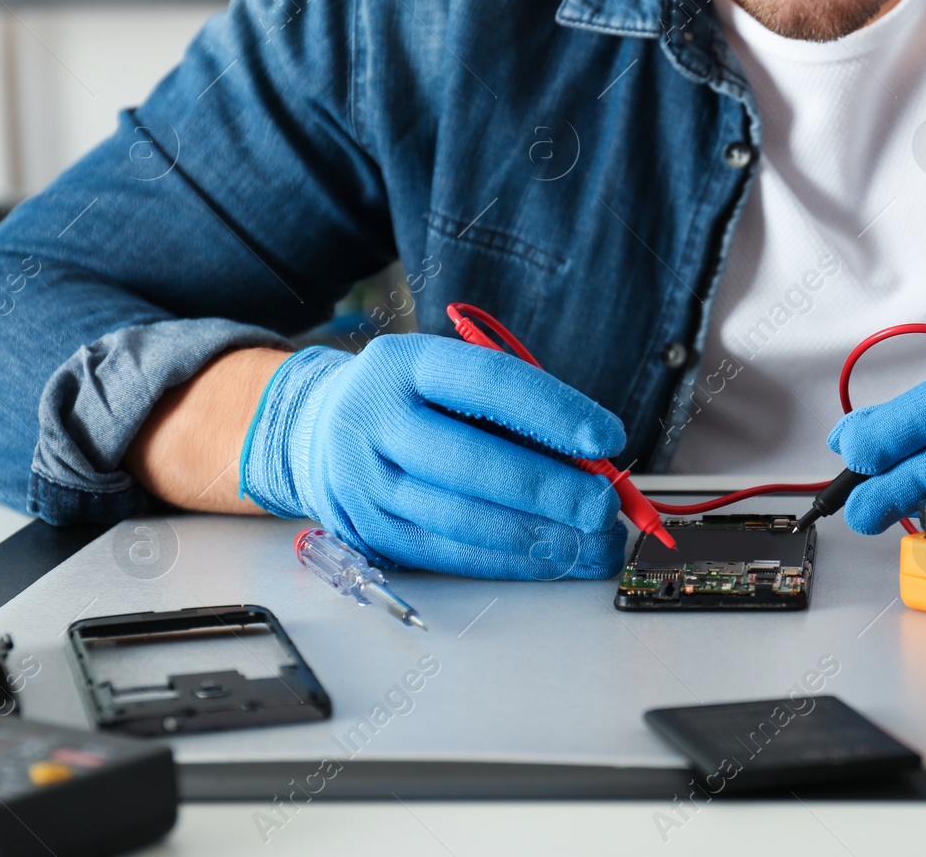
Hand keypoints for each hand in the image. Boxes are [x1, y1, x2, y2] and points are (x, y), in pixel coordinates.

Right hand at [239, 334, 627, 578]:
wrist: (318, 428)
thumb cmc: (412, 399)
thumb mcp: (451, 377)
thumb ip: (514, 411)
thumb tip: (592, 461)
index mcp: (403, 364)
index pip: (486, 383)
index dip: (552, 412)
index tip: (607, 437)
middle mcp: (373, 421)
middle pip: (470, 462)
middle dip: (549, 490)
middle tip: (603, 505)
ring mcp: (364, 483)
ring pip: (459, 519)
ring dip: (537, 538)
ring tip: (592, 543)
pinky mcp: (369, 533)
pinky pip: (448, 555)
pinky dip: (508, 561)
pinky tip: (552, 559)